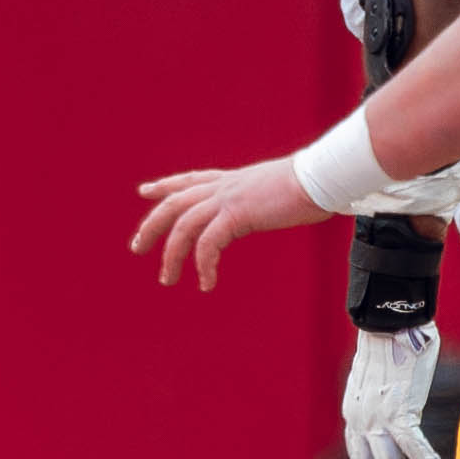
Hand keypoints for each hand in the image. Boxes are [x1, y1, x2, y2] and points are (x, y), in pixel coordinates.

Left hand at [129, 158, 328, 290]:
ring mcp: (228, 198)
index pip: (189, 180)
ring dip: (172, 254)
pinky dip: (203, 264)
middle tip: (136, 247)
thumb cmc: (311, 184)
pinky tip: (206, 282)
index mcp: (231, 180)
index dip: (165, 186)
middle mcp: (223, 186)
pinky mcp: (237, 214)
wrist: (323, 175)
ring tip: (167, 279)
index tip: (145, 191)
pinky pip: (208, 243)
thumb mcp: (276, 190)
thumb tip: (265, 207)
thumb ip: (261, 199)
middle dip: (151, 225)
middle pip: (174, 203)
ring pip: (183, 226)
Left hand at [340, 323, 447, 458]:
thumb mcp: (380, 382)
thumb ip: (385, 404)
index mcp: (354, 414)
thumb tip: (399, 415)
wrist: (389, 319)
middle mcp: (361, 419)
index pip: (358, 458)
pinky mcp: (399, 408)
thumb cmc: (391, 345)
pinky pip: (413, 445)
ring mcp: (378, 416)